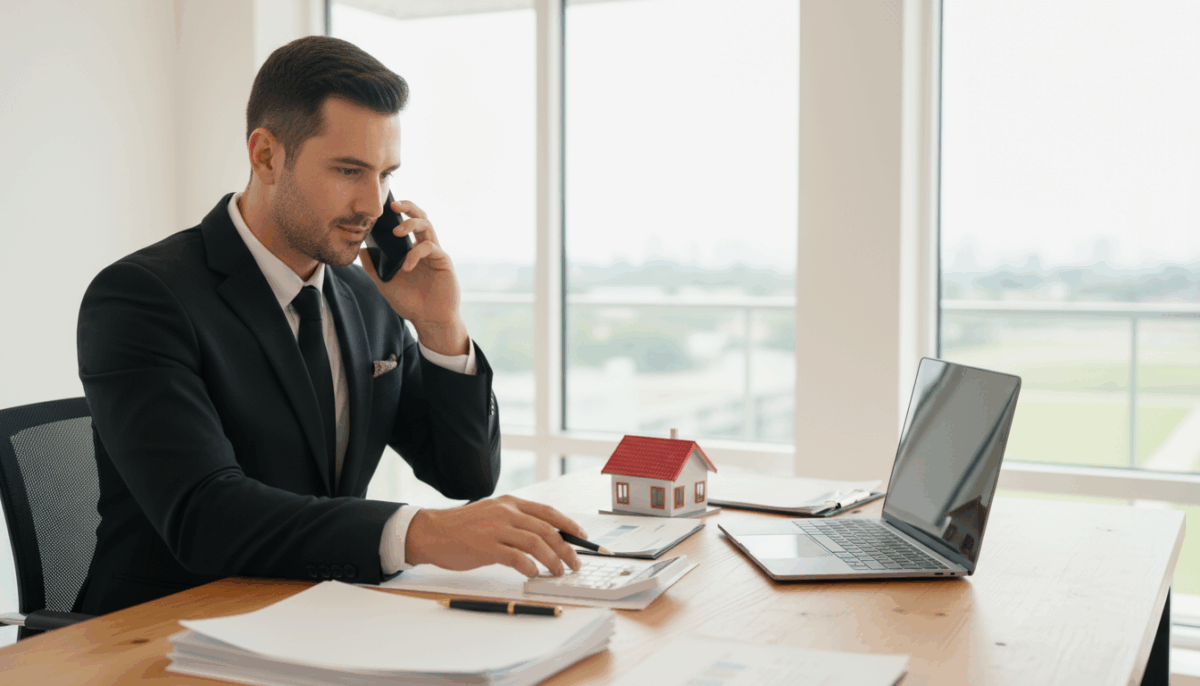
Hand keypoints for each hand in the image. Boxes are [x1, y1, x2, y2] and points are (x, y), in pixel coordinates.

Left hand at [358, 199, 468, 355]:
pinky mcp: (443, 261)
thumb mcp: (386, 284)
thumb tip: (361, 251)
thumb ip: (373, 268)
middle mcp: (425, 248)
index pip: (407, 224)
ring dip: (411, 223)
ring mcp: (435, 254)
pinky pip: (430, 247)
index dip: (398, 213)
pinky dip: (415, 254)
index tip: (382, 208)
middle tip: (392, 205)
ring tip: (397, 231)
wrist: (430, 320)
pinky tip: (407, 266)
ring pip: (427, 226)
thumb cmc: (412, 303)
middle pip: (421, 217)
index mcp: (413, 250)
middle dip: (408, 206)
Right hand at [404, 495, 588, 576]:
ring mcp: (496, 528)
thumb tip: (546, 537)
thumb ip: (516, 521)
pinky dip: (530, 567)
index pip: (548, 512)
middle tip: (574, 563)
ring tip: (558, 572)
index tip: (581, 537)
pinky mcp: (486, 547)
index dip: (569, 525)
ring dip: (552, 560)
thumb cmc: (464, 527)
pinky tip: (533, 574)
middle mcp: (506, 512)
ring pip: (536, 543)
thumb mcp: (493, 513)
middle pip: (547, 529)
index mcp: (510, 503)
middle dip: (566, 548)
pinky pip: (516, 558)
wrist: (433, 532)